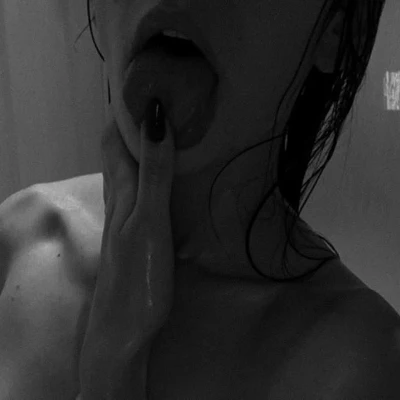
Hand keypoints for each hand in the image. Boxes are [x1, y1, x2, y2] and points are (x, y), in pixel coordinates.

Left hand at [78, 99, 175, 397]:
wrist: (124, 327)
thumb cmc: (139, 276)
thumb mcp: (149, 220)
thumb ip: (153, 173)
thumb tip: (153, 120)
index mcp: (121, 190)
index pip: (114, 136)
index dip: (125, 109)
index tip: (148, 85)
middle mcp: (119, 197)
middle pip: (118, 149)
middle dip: (136, 122)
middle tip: (166, 101)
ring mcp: (126, 215)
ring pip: (129, 169)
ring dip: (144, 145)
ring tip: (170, 128)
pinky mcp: (136, 231)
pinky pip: (140, 189)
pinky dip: (151, 171)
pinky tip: (168, 175)